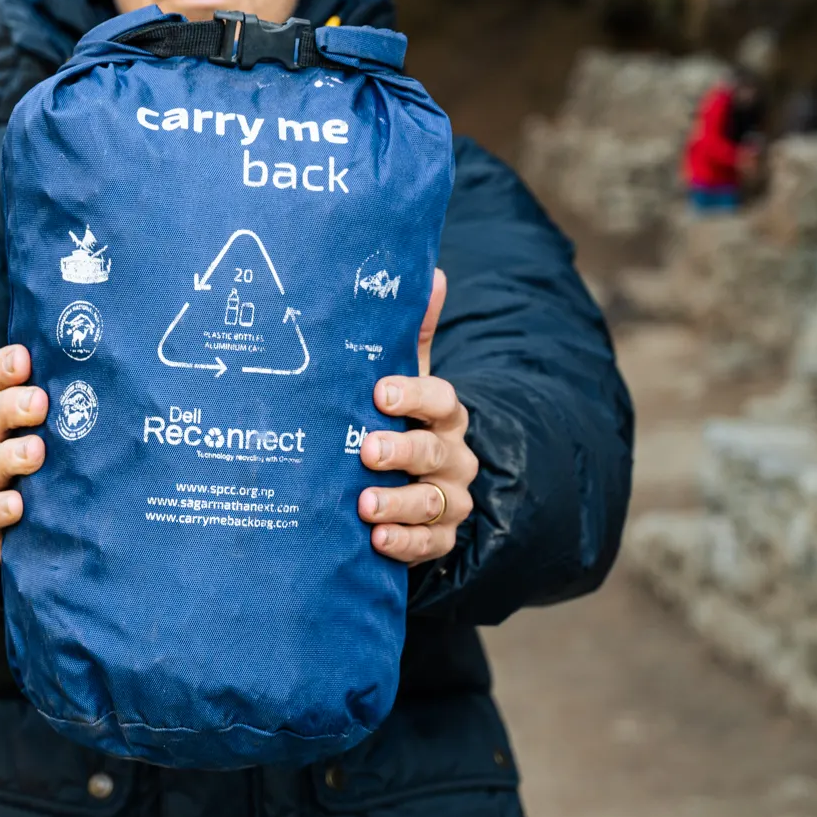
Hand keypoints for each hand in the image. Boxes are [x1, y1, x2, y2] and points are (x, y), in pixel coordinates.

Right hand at [0, 344, 46, 564]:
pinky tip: (17, 504)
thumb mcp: (52, 424)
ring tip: (36, 452)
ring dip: (9, 456)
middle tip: (39, 403)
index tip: (24, 359)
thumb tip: (107, 372)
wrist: (31, 518)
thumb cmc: (50, 455)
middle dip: (11, 407)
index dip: (0, 368)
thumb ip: (65, 399)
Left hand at [357, 269, 476, 562]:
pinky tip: (377, 540)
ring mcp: (449, 500)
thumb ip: (412, 334)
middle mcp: (452, 456)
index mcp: (443, 415)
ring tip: (364, 504)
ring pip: (433, 502)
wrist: (406, 484)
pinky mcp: (438, 538)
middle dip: (402, 449)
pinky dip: (405, 542)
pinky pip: (430, 545)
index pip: (441, 400)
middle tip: (365, 449)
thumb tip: (432, 271)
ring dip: (398, 502)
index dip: (414, 394)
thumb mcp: (402, 380)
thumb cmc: (396, 422)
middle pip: (435, 450)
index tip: (379, 391)